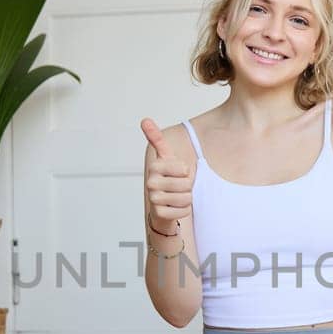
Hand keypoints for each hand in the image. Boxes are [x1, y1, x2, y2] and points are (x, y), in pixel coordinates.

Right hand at [141, 118, 192, 234]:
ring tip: (177, 197)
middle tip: (178, 187)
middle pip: (186, 184)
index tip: (179, 173)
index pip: (184, 168)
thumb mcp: (166, 157)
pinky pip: (183, 210)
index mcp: (155, 166)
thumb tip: (144, 119)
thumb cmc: (169, 178)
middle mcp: (151, 182)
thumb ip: (157, 139)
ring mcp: (153, 198)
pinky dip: (184, 210)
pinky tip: (175, 208)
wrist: (164, 204)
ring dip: (187, 199)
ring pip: (185, 197)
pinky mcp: (159, 214)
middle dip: (188, 187)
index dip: (187, 172)